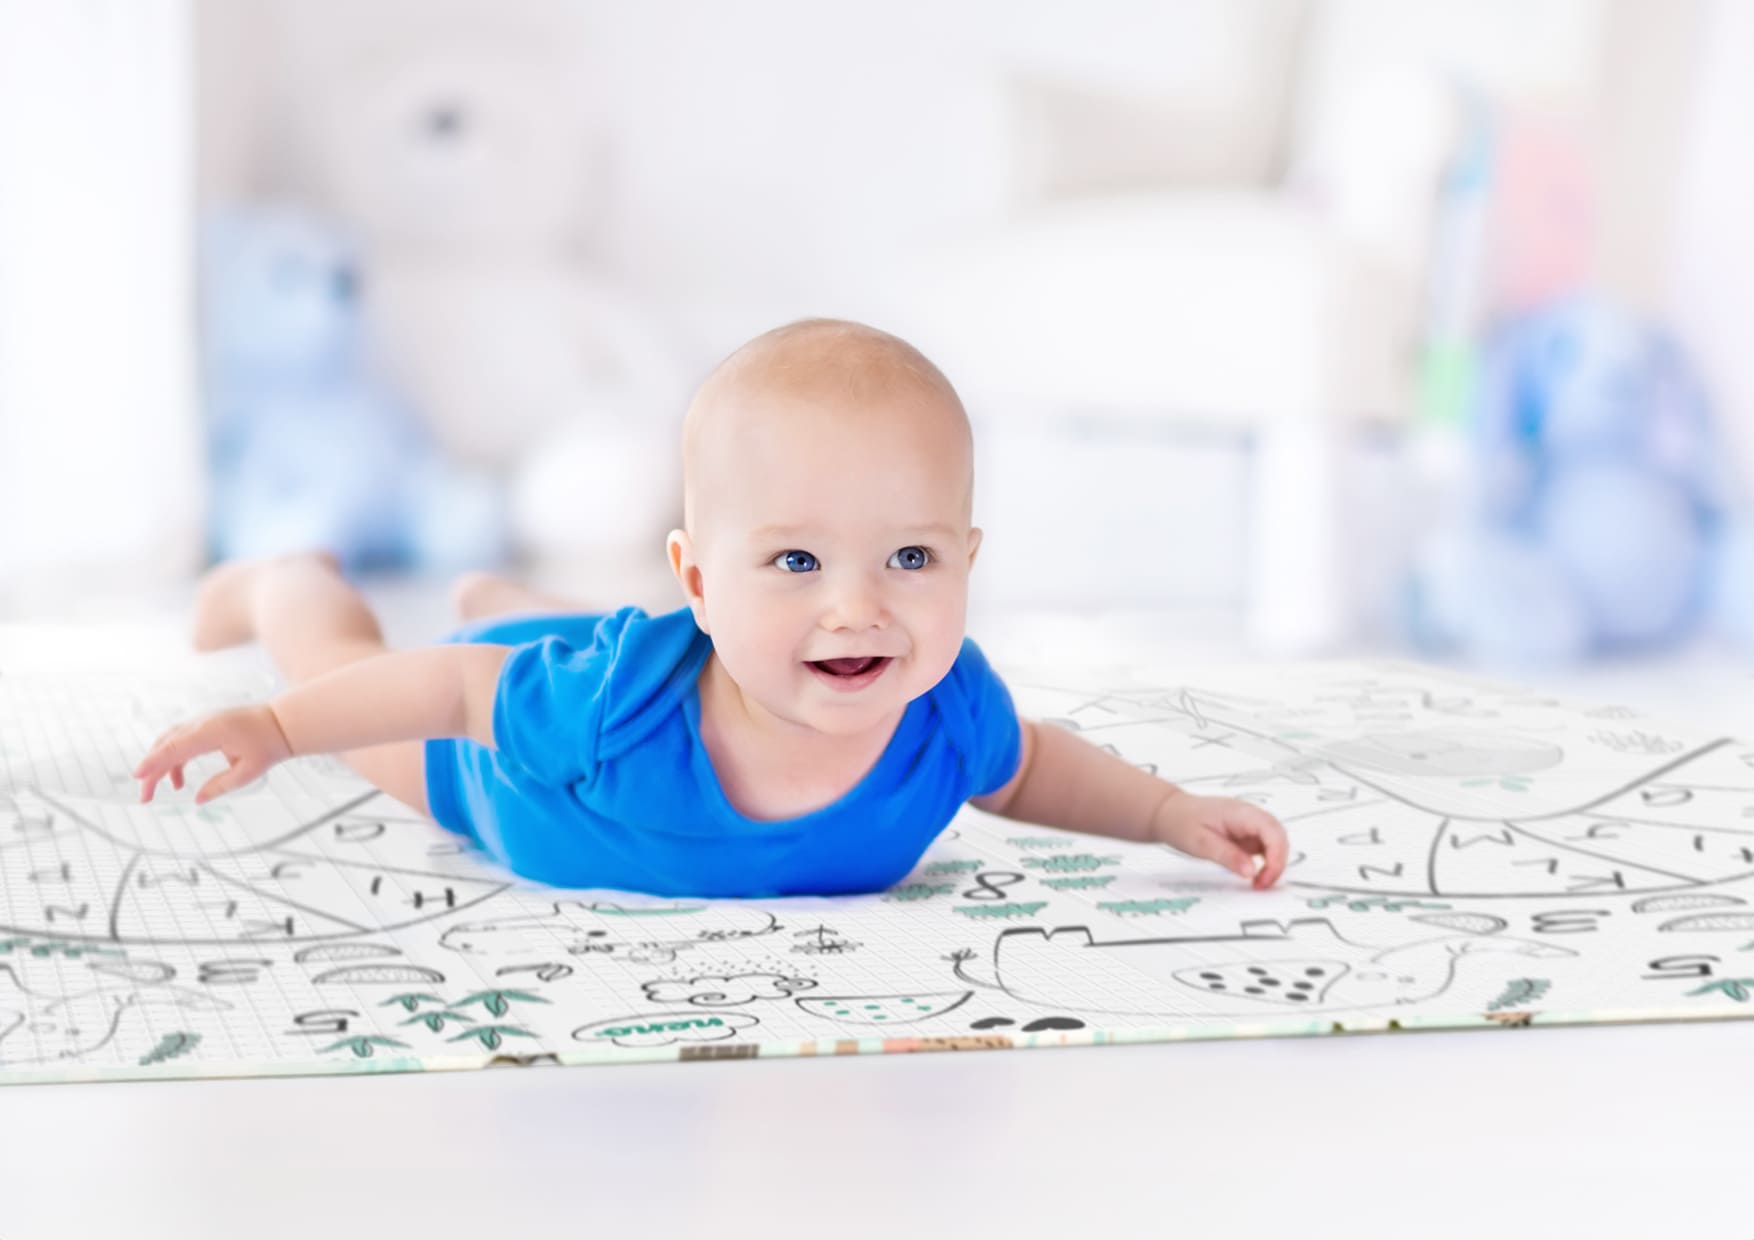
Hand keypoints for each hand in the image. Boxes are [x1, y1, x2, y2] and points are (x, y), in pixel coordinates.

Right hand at [134, 704, 293, 804]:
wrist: (281, 722)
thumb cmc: (268, 743)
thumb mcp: (248, 771)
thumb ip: (221, 785)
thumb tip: (198, 800)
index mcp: (211, 732)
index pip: (175, 747)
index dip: (154, 762)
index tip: (138, 776)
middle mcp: (202, 724)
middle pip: (166, 745)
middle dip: (152, 770)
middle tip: (145, 797)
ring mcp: (202, 722)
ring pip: (170, 742)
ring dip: (161, 765)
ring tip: (158, 791)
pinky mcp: (205, 726)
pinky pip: (181, 741)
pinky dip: (174, 760)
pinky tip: (178, 781)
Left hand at [1152, 791, 1288, 889]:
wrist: (1170, 813)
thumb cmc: (1181, 821)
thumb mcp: (1201, 843)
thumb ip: (1228, 856)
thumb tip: (1251, 871)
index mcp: (1240, 812)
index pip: (1272, 831)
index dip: (1276, 856)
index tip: (1266, 877)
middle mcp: (1249, 815)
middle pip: (1279, 836)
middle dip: (1278, 862)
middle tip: (1263, 884)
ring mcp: (1249, 823)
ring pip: (1275, 841)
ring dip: (1273, 862)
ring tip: (1259, 882)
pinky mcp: (1246, 832)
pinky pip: (1265, 846)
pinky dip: (1266, 861)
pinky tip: (1255, 874)